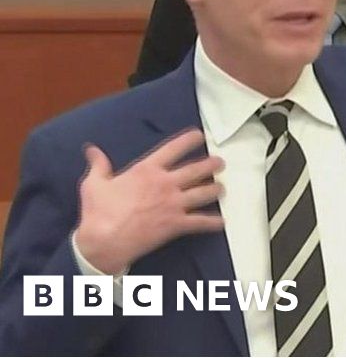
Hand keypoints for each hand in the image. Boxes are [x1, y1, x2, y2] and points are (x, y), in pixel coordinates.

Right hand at [75, 129, 224, 273]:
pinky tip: (222, 222)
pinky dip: (213, 222)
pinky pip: (201, 222)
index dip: (189, 140)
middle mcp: (165, 184)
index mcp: (147, 171)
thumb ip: (98, 164)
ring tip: (222, 188)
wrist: (103, 242)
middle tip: (220, 163)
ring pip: (204, 193)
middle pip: (197, 169)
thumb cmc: (98, 212)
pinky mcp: (176, 224)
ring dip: (216, 190)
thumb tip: (91, 149)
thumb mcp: (94, 183)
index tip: (199, 136)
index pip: (173, 149)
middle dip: (212, 164)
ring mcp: (173, 204)